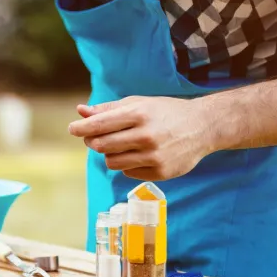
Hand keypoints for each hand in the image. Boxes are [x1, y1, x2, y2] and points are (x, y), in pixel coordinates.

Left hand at [68, 96, 217, 180]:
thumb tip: (80, 111)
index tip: (72, 129)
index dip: (81, 128)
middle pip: (102, 145)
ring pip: (112, 162)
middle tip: (94, 138)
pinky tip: (139, 154)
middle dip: (93, 142)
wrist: (203, 126)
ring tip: (120, 145)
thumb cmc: (165, 112)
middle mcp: (147, 136)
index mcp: (139, 114)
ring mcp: (154, 156)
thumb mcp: (138, 103)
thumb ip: (108, 109)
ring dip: (109, 154)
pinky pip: (128, 172)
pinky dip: (127, 164)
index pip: (100, 124)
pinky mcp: (161, 172)